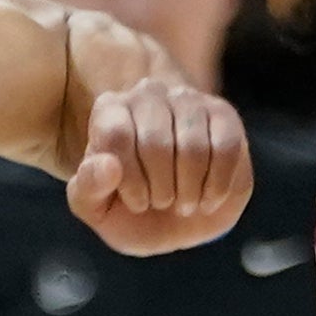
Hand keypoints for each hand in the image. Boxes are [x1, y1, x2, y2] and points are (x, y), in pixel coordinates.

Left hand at [67, 78, 250, 254]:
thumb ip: (88, 189)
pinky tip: (208, 199)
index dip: (129, 179)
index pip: (116, 135)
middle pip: (155, 141)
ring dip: (189, 190)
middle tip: (162, 203)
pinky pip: (226, 148)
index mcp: (109, 111)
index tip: (136, 203)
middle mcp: (148, 94)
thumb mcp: (98, 209)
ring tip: (184, 203)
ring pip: (193, 146)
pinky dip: (217, 185)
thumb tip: (109, 166)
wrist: (177, 220)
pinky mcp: (224, 115)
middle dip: (160, 188)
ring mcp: (188, 100)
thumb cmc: (131, 210)